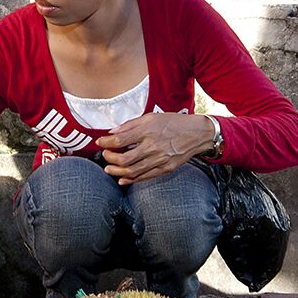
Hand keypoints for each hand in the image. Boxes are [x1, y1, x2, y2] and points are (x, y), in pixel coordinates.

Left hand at [95, 113, 216, 184]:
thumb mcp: (151, 117)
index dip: (106, 142)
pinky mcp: (165, 169)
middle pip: (124, 159)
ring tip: (109, 168)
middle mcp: (153, 146)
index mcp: (148, 130)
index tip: (100, 142)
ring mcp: (160, 159)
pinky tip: (122, 179)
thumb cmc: (173, 123)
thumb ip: (130, 125)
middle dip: (110, 158)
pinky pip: (145, 177)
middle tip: (105, 155)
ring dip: (117, 171)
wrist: (197, 133)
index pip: (121, 139)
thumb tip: (112, 132)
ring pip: (133, 171)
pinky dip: (131, 180)